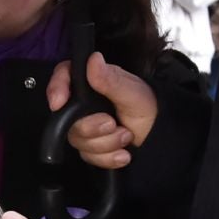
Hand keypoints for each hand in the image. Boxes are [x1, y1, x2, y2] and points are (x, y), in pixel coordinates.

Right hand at [45, 52, 157, 168]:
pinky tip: (123, 153)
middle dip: (92, 127)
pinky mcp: (92, 147)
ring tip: (126, 136)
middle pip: (68, 118)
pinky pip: (89, 157)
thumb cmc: (149, 107)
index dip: (56, 89)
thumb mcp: (133, 92)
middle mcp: (84, 104)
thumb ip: (111, 80)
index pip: (63, 78)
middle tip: (113, 123)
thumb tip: (94, 60)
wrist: (161, 136)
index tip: (59, 102)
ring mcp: (86, 127)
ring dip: (106, 144)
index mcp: (92, 82)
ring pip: (79, 141)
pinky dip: (108, 158)